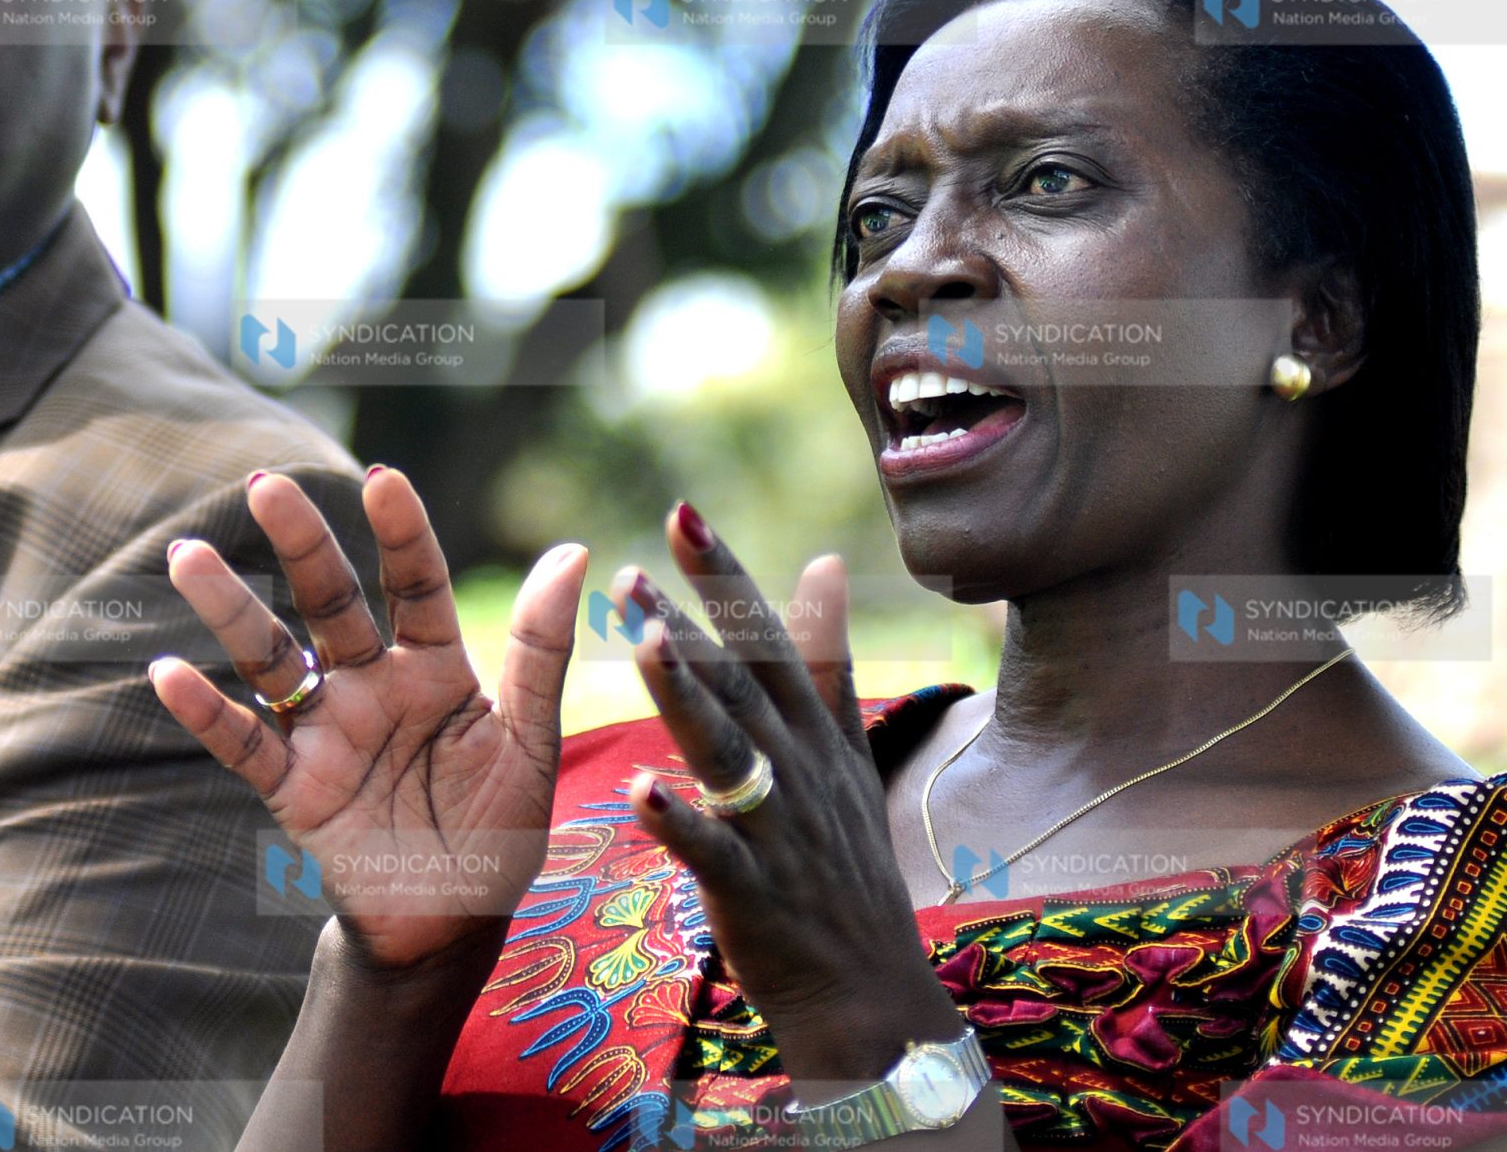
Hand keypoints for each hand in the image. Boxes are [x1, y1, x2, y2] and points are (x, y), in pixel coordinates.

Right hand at [148, 467, 585, 972]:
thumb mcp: (531, 742)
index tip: (382, 481)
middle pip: (330, 602)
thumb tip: (574, 550)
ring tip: (187, 557)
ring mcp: (326, 732)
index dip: (400, 535)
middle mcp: (371, 685)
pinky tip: (168, 674)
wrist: (454, 926)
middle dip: (300, 545)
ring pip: (272, 658)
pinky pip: (244, 744)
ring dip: (229, 610)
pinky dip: (205, 712)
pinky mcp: (293, 788)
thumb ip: (540, 651)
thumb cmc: (498, 830)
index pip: (414, 585)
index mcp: (434, 667)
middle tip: (265, 485)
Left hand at [619, 508, 960, 1087]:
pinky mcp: (753, 893)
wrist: (872, 995)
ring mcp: (777, 831)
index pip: (765, 638)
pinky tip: (641, 789)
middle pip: (740, 685)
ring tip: (645, 644)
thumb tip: (822, 562)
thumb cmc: (847, 867)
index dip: (725, 576)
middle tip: (633, 568)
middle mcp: (797, 770)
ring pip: (728, 752)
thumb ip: (826, 659)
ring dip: (686, 697)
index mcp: (810, 733)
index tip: (682, 511)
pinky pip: (714, 852)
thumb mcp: (847, 752)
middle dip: (689, 623)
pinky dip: (680, 821)